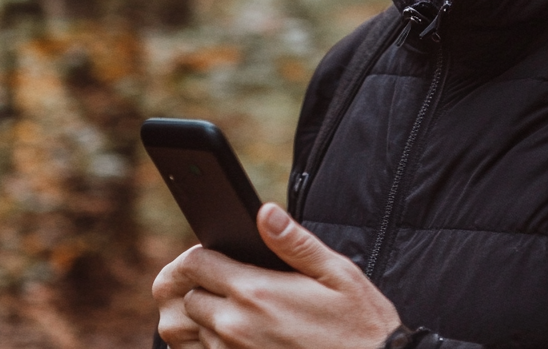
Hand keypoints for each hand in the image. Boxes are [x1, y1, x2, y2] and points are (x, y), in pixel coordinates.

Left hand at [152, 203, 401, 348]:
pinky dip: (215, 346)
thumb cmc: (358, 325)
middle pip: (189, 299)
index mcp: (257, 293)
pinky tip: (244, 337)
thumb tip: (265, 213)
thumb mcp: (336, 273)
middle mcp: (236, 328)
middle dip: (202, 286)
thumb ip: (294, 242)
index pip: (198, 264)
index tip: (216, 252)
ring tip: (238, 310)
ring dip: (206, 319)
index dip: (200, 254)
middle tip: (230, 280)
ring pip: (193, 334)